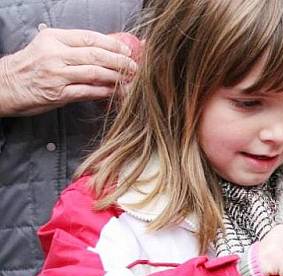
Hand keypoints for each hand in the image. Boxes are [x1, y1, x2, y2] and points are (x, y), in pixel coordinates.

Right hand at [0, 28, 137, 116]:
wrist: (5, 85)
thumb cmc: (30, 67)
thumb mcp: (47, 48)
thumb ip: (72, 48)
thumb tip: (105, 51)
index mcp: (53, 38)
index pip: (90, 38)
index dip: (113, 44)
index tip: (127, 50)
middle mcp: (55, 54)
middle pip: (96, 55)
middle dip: (120, 61)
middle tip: (134, 66)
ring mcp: (57, 74)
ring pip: (95, 73)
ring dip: (116, 77)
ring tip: (129, 79)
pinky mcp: (58, 94)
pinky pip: (88, 91)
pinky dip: (105, 92)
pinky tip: (116, 92)